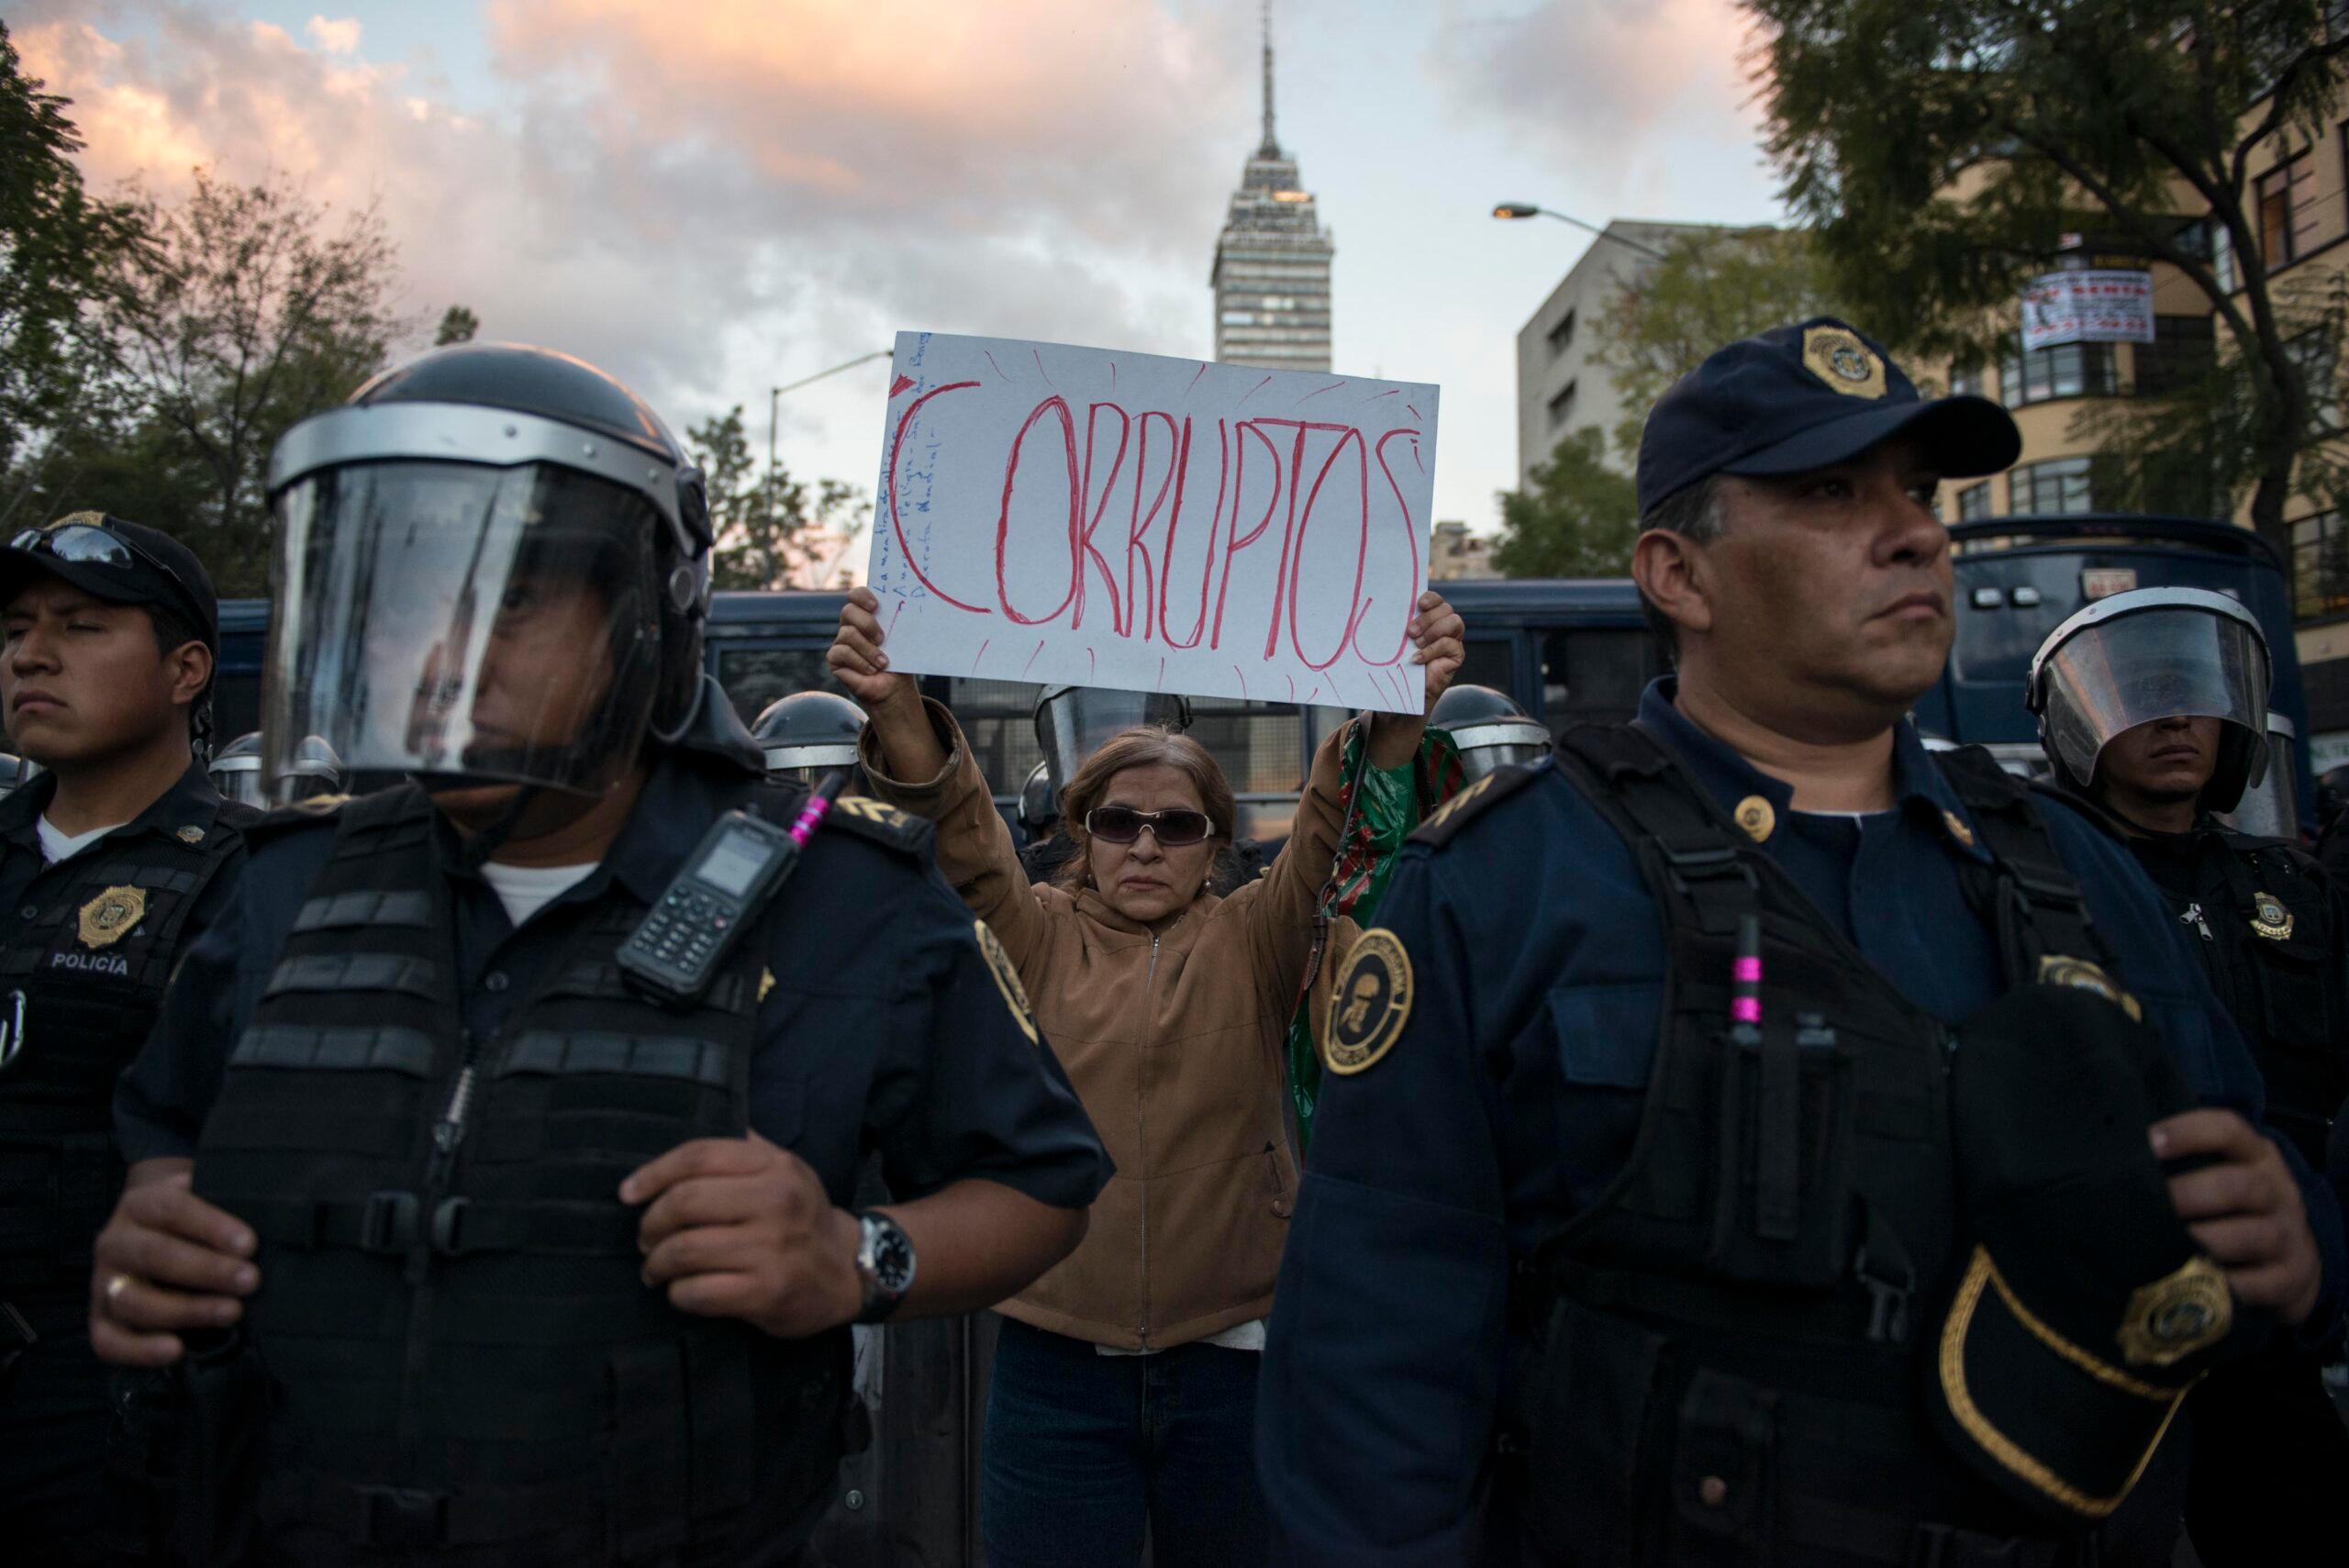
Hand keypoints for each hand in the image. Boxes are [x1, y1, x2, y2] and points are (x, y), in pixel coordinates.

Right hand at [89, 1166, 258, 1367]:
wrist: (152, 1231)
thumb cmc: (194, 1218)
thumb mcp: (208, 1197)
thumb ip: (230, 1203)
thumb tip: (275, 1220)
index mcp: (141, 1204)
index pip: (172, 1209)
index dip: (211, 1226)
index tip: (249, 1244)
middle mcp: (115, 1242)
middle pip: (153, 1255)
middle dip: (206, 1270)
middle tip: (250, 1280)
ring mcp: (105, 1283)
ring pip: (132, 1300)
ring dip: (185, 1310)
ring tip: (231, 1312)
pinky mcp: (100, 1320)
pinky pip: (107, 1341)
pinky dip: (138, 1350)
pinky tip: (176, 1351)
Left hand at [622, 1131, 863, 1338]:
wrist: (848, 1271)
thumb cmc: (800, 1217)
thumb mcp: (784, 1170)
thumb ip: (743, 1149)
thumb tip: (685, 1126)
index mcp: (775, 1166)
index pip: (698, 1156)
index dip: (653, 1173)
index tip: (628, 1193)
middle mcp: (776, 1201)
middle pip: (684, 1203)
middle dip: (650, 1223)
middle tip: (644, 1238)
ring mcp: (772, 1249)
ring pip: (684, 1251)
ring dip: (657, 1263)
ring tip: (655, 1268)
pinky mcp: (767, 1292)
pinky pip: (697, 1292)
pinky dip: (678, 1293)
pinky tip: (682, 1290)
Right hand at [827, 588, 922, 713]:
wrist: (894, 687)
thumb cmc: (898, 661)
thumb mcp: (900, 640)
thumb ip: (898, 623)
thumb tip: (906, 608)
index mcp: (866, 615)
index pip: (856, 595)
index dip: (862, 596)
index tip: (876, 606)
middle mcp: (850, 625)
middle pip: (848, 611)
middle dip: (866, 623)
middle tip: (882, 638)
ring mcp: (841, 642)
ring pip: (847, 634)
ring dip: (868, 649)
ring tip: (883, 662)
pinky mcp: (834, 658)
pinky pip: (842, 652)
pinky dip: (860, 662)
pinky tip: (871, 670)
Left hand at [1408, 590, 1465, 713]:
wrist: (1406, 689)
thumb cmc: (1400, 661)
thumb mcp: (1399, 640)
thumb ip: (1401, 624)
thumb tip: (1388, 608)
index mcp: (1430, 617)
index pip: (1436, 600)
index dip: (1431, 598)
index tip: (1419, 605)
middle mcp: (1444, 625)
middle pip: (1446, 609)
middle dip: (1428, 618)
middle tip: (1410, 631)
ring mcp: (1453, 639)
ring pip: (1454, 622)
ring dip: (1433, 631)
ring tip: (1416, 643)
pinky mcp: (1457, 654)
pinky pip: (1451, 644)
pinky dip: (1432, 650)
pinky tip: (1418, 659)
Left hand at [2152, 1109, 2322, 1325]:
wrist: (2295, 1260)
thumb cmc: (2234, 1207)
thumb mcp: (2221, 1172)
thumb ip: (2182, 1162)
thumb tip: (2109, 1157)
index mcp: (2256, 1156)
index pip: (2228, 1130)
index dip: (2188, 1132)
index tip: (2148, 1142)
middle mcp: (2277, 1191)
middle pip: (2240, 1186)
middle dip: (2189, 1195)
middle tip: (2148, 1207)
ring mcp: (2288, 1235)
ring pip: (2251, 1236)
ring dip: (2203, 1242)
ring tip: (2162, 1247)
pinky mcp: (2290, 1277)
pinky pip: (2260, 1283)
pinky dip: (2225, 1284)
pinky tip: (2191, 1282)